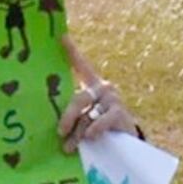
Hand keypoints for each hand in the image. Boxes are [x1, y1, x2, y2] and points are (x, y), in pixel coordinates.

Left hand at [58, 35, 138, 152]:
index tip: (60, 36)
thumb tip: (55, 128)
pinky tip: (90, 137)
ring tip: (69, 147)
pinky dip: (95, 130)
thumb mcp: (84, 119)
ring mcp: (112, 99)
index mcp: (91, 85)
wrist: (127, 144)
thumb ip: (73, 116)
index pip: (80, 65)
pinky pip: (102, 120)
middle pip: (79, 98)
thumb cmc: (97, 129)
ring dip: (78, 133)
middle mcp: (102, 88)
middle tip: (59, 132)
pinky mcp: (120, 112)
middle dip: (68, 116)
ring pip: (88, 115)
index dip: (71, 51)